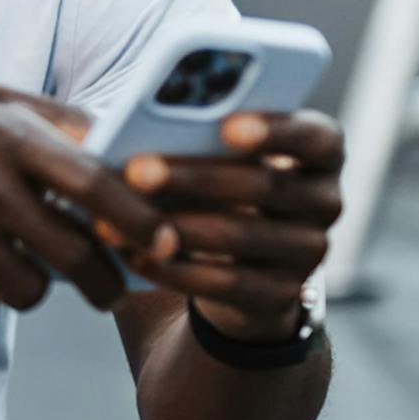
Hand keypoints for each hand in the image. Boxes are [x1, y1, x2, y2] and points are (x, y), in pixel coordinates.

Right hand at [0, 83, 163, 324]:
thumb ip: (55, 122)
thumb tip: (127, 150)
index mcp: (4, 134)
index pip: (95, 185)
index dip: (142, 222)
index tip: (168, 244)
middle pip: (74, 255)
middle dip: (105, 282)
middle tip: (110, 289)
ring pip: (29, 291)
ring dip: (34, 288)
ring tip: (15, 266)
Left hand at [93, 111, 343, 341]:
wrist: (237, 260)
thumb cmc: (213, 183)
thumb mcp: (210, 151)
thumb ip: (181, 130)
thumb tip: (91, 123)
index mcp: (321, 151)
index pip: (315, 136)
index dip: (275, 130)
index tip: (225, 126)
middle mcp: (327, 200)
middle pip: (266, 186)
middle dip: (195, 178)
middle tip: (135, 171)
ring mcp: (310, 252)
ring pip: (241, 237)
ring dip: (173, 227)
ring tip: (117, 220)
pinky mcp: (282, 296)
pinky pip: (226, 283)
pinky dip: (173, 269)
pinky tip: (132, 255)